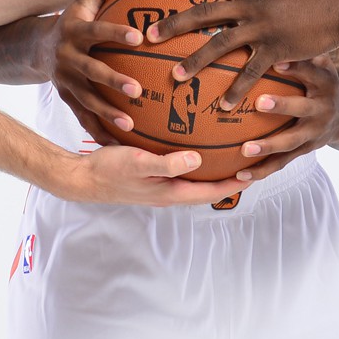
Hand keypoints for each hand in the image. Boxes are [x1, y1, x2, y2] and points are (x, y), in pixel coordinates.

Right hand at [50, 0, 147, 136]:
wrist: (40, 48)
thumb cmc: (75, 19)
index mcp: (75, 31)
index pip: (98, 31)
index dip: (116, 32)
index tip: (139, 37)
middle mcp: (68, 58)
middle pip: (92, 70)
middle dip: (113, 80)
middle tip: (138, 89)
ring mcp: (66, 82)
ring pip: (87, 100)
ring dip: (108, 113)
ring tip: (131, 125)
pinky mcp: (68, 100)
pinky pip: (84, 119)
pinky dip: (100, 133)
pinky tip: (120, 146)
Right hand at [60, 142, 249, 207]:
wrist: (82, 178)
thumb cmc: (108, 170)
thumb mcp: (138, 163)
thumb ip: (167, 163)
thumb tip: (197, 160)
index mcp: (170, 193)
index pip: (211, 192)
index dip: (234, 184)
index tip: (256, 172)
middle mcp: (169, 192)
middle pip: (208, 188)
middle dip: (229, 178)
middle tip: (250, 162)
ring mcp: (160, 185)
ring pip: (195, 180)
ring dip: (213, 171)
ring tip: (230, 155)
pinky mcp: (152, 176)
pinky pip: (181, 171)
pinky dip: (194, 162)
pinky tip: (194, 145)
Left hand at [148, 0, 338, 106]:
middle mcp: (250, 4)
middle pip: (202, 13)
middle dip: (173, 24)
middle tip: (149, 36)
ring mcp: (261, 27)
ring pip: (219, 44)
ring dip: (195, 61)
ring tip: (176, 77)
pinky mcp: (276, 50)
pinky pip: (250, 72)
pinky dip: (237, 90)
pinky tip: (225, 107)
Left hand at [227, 56, 338, 181]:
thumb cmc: (322, 81)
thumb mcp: (322, 62)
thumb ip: (303, 48)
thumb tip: (278, 22)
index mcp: (324, 82)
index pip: (311, 71)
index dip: (296, 66)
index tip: (276, 60)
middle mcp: (321, 109)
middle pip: (302, 108)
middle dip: (282, 106)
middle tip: (259, 102)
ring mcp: (313, 133)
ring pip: (290, 142)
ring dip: (268, 147)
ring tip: (245, 149)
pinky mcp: (304, 151)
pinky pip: (282, 163)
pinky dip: (261, 170)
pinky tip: (239, 176)